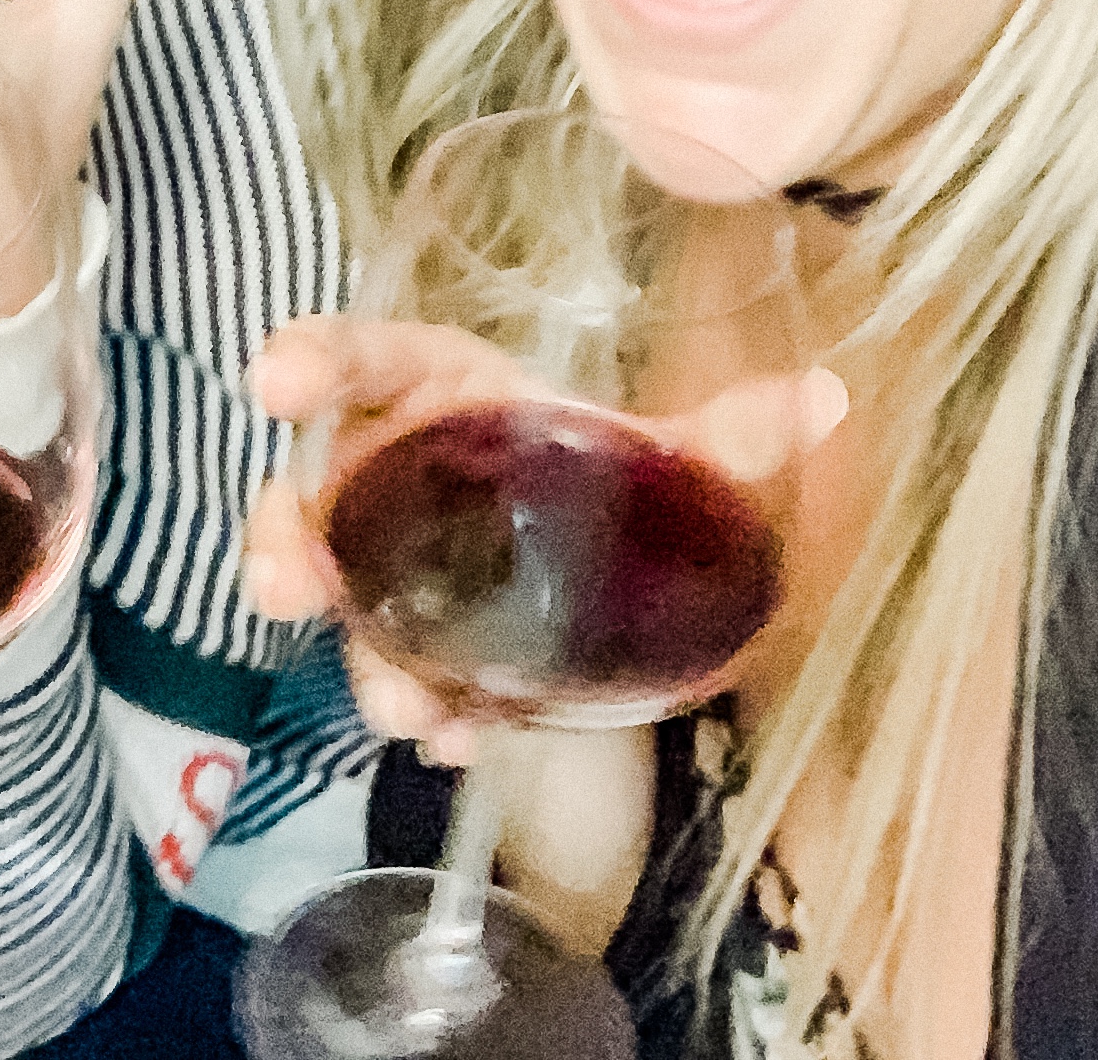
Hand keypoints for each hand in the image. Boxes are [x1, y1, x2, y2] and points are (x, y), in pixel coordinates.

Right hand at [242, 316, 845, 750]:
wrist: (596, 543)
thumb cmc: (596, 463)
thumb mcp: (663, 447)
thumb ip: (725, 431)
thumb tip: (824, 397)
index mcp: (439, 389)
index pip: (359, 356)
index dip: (308, 358)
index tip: (273, 380)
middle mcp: (390, 465)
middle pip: (311, 487)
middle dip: (284, 538)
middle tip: (287, 586)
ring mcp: (386, 553)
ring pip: (336, 592)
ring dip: (354, 650)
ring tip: (401, 707)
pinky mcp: (409, 630)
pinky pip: (392, 663)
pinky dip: (424, 706)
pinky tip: (459, 742)